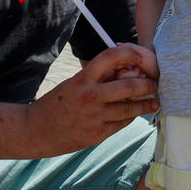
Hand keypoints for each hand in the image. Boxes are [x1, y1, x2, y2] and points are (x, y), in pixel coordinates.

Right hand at [25, 43, 159, 153]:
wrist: (36, 130)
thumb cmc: (57, 103)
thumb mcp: (74, 83)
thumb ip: (98, 79)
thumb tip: (128, 72)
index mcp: (82, 79)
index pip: (110, 57)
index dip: (128, 54)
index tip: (137, 57)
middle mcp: (90, 97)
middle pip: (129, 86)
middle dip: (147, 85)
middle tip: (154, 84)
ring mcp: (94, 117)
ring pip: (130, 108)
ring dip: (145, 104)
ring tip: (154, 102)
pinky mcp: (97, 135)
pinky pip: (122, 124)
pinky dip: (131, 117)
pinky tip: (135, 114)